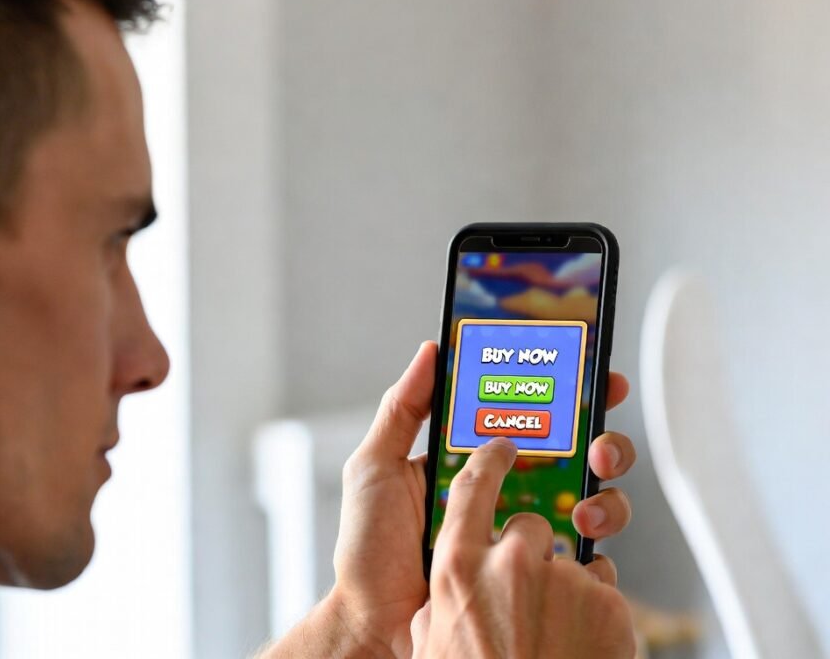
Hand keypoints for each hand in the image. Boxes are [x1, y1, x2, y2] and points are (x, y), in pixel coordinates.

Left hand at [279, 342, 634, 657]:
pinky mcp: (536, 578)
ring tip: (587, 507)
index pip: (530, 417)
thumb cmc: (369, 550)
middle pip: (575, 455)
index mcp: (474, 462)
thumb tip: (433, 350)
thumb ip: (402, 410)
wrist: (375, 625)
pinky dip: (600, 550)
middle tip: (598, 445)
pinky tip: (588, 544)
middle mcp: (508, 493)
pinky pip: (585, 561)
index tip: (594, 372)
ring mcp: (526, 536)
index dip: (568, 393)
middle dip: (603, 440)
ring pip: (593, 503)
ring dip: (606, 496)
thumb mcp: (376, 468)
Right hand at [414, 439, 635, 657]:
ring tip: (554, 635)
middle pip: (531, 527)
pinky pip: (605, 593)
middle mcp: (511, 563)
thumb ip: (437, 609)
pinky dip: (597, 615)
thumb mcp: (432, 645)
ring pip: (573, 564)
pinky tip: (579, 646)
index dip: (490, 459)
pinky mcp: (609, 605)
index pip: (473, 485)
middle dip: (534, 554)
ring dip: (567, 592)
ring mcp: (564, 582)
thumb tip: (438, 602)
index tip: (504, 448)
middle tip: (527, 594)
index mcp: (459, 568)